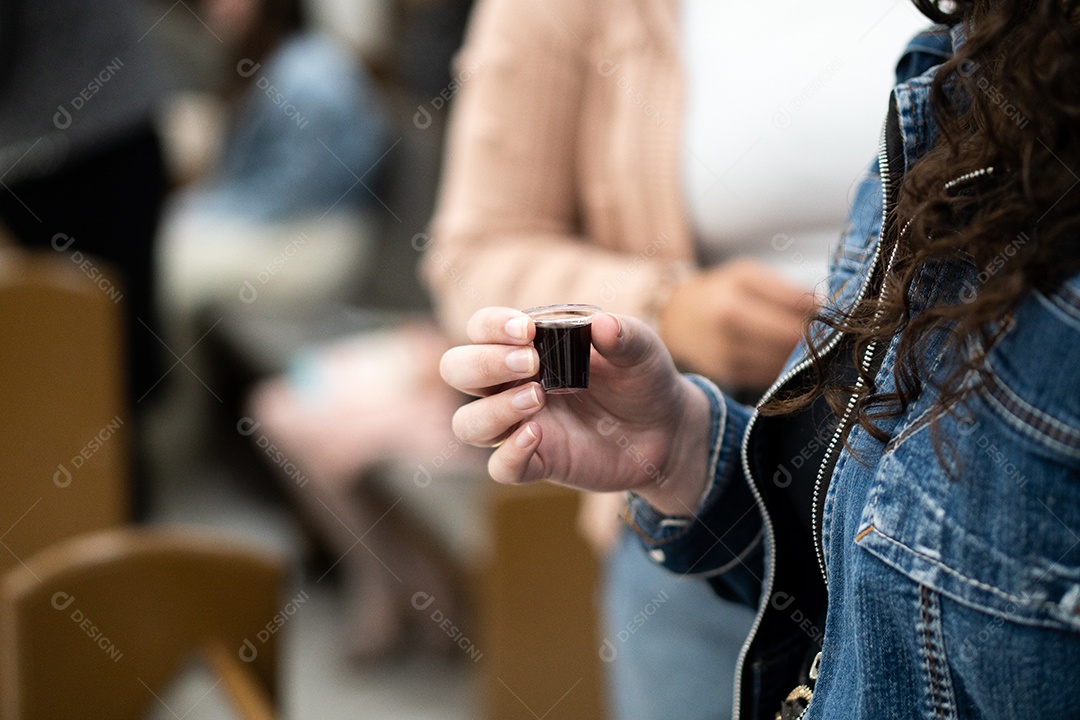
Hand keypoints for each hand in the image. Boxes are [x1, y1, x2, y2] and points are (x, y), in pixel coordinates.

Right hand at [440, 307, 712, 515]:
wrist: (666, 430)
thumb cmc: (642, 379)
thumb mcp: (642, 350)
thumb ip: (624, 335)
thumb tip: (603, 325)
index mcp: (526, 346)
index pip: (481, 328)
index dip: (491, 326)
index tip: (526, 330)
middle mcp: (512, 384)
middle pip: (457, 370)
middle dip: (483, 363)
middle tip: (531, 364)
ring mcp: (520, 424)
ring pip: (467, 423)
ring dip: (492, 409)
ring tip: (537, 398)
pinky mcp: (537, 461)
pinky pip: (501, 467)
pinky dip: (511, 453)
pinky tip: (538, 436)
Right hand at [659, 258, 817, 389]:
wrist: (674, 320)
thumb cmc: (718, 291)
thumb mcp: (747, 275)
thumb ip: (786, 290)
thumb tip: (827, 309)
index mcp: (734, 299)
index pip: (797, 309)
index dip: (822, 311)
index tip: (835, 310)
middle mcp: (728, 329)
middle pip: (794, 338)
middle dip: (817, 334)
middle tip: (828, 329)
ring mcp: (728, 357)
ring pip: (786, 360)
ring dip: (804, 353)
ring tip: (809, 341)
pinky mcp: (731, 376)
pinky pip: (773, 375)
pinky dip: (786, 365)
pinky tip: (787, 354)